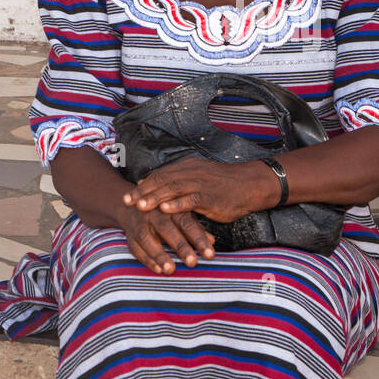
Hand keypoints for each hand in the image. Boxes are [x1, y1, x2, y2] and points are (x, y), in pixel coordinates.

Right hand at [120, 203, 216, 274]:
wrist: (135, 203)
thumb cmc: (165, 212)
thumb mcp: (182, 215)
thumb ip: (196, 228)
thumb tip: (212, 241)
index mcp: (170, 207)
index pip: (187, 223)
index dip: (198, 238)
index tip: (209, 254)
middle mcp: (154, 213)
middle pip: (166, 229)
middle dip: (180, 246)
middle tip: (192, 263)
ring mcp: (139, 222)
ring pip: (147, 238)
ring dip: (159, 255)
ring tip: (171, 270)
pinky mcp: (129, 233)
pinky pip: (135, 247)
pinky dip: (146, 259)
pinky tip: (157, 269)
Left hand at [123, 157, 278, 223]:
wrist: (251, 184)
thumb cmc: (223, 184)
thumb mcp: (198, 178)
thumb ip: (177, 182)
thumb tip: (154, 188)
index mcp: (186, 168)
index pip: (159, 175)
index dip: (143, 186)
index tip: (127, 196)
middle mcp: (191, 173)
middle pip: (162, 181)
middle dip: (143, 192)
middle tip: (127, 202)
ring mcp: (201, 184)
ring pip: (173, 189)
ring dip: (155, 197)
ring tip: (140, 206)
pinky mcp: (211, 196)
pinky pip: (192, 199)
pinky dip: (178, 204)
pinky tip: (165, 209)